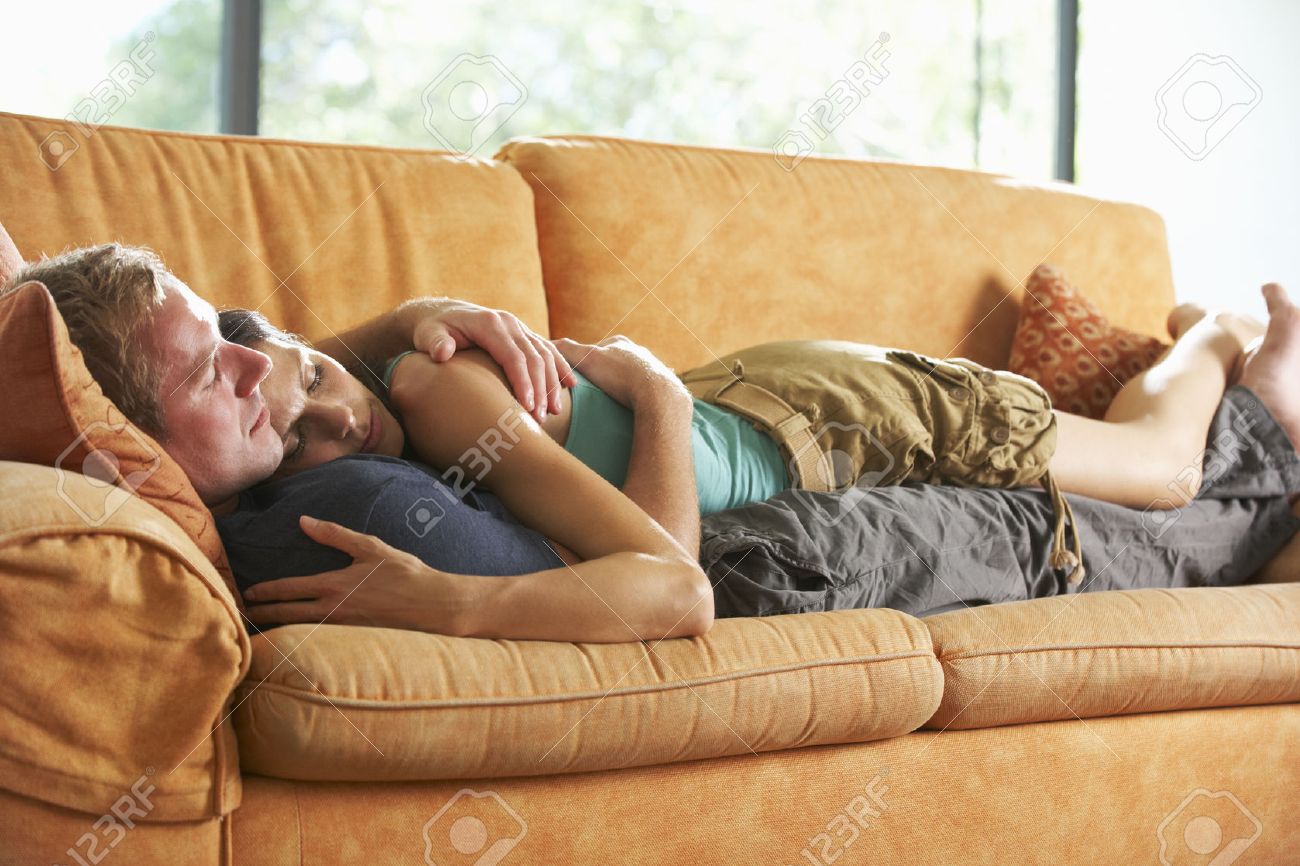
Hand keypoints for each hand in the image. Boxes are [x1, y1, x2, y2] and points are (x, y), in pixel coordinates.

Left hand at [240, 516, 478, 634]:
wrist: (433, 606)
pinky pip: (317, 640)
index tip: (249, 593)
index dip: (264, 592)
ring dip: (278, 630)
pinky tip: (294, 640)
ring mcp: (341, 629)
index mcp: (333, 585)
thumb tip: (304, 521)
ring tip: (262, 630)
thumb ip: (335, 534)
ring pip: (299, 631)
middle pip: (286, 615)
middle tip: (244, 615)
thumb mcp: (370, 547)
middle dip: (263, 615)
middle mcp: (332, 610)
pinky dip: (300, 639)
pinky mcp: (352, 641)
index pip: (288, 589)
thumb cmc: (405, 573)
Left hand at [407, 298, 575, 420]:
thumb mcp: (429, 334)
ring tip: (554, 412)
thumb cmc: (434, 329)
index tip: (527, 407)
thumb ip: (435, 343)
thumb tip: (442, 353)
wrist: (443, 314)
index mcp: (490, 323)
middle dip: (541, 390)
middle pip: (535, 358)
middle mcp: (509, 323)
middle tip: (541, 419)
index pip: (514, 356)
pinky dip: (560, 368)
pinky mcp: (524, 335)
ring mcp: (519, 328)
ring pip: (546, 355)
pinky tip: (569, 386)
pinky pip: (548, 351)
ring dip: (552, 384)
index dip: (523, 382)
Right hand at [554, 335, 690, 409]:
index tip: (574, 381)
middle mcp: (639, 353)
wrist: (658, 395)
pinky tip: (630, 410)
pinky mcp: (664, 388)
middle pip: (614, 365)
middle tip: (592, 395)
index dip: (582, 365)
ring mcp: (653, 370)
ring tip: (610, 406)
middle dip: (603, 378)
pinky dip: (637, 399)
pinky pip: (646, 393)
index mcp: (620, 343)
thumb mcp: (587, 360)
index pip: (595, 351)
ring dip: (621, 389)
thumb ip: (567, 351)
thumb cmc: (621, 375)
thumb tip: (547, 343)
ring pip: (631, 379)